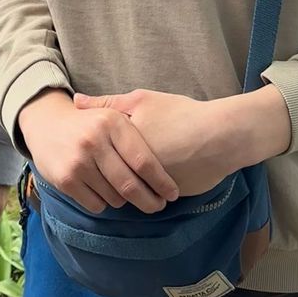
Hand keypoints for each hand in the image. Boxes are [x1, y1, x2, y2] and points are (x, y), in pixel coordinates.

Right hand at [19, 89, 178, 214]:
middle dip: (149, 201)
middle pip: (130, 185)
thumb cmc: (89, 123)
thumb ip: (138, 130)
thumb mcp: (113, 115)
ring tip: (123, 190)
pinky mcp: (66, 179)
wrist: (45, 124)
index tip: (173, 194)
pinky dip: (103, 202)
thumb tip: (174, 156)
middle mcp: (94, 140)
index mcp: (111, 123)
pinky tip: (101, 189)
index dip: (162, 182)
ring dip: (124, 200)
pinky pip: (96, 204)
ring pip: (115, 197)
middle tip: (158, 205)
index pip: (144, 161)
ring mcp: (78, 161)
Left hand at [73, 86, 290, 195]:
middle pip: (111, 175)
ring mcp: (152, 184)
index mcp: (124, 142)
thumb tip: (76, 102)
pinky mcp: (170, 196)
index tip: (96, 154)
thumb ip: (107, 103)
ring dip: (128, 188)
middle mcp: (135, 166)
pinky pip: (150, 196)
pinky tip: (150, 184)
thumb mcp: (142, 100)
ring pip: (130, 190)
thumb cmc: (180, 113)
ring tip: (129, 179)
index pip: (99, 155)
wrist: (221, 135)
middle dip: (107, 177)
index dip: (97, 154)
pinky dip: (148, 192)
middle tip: (107, 170)